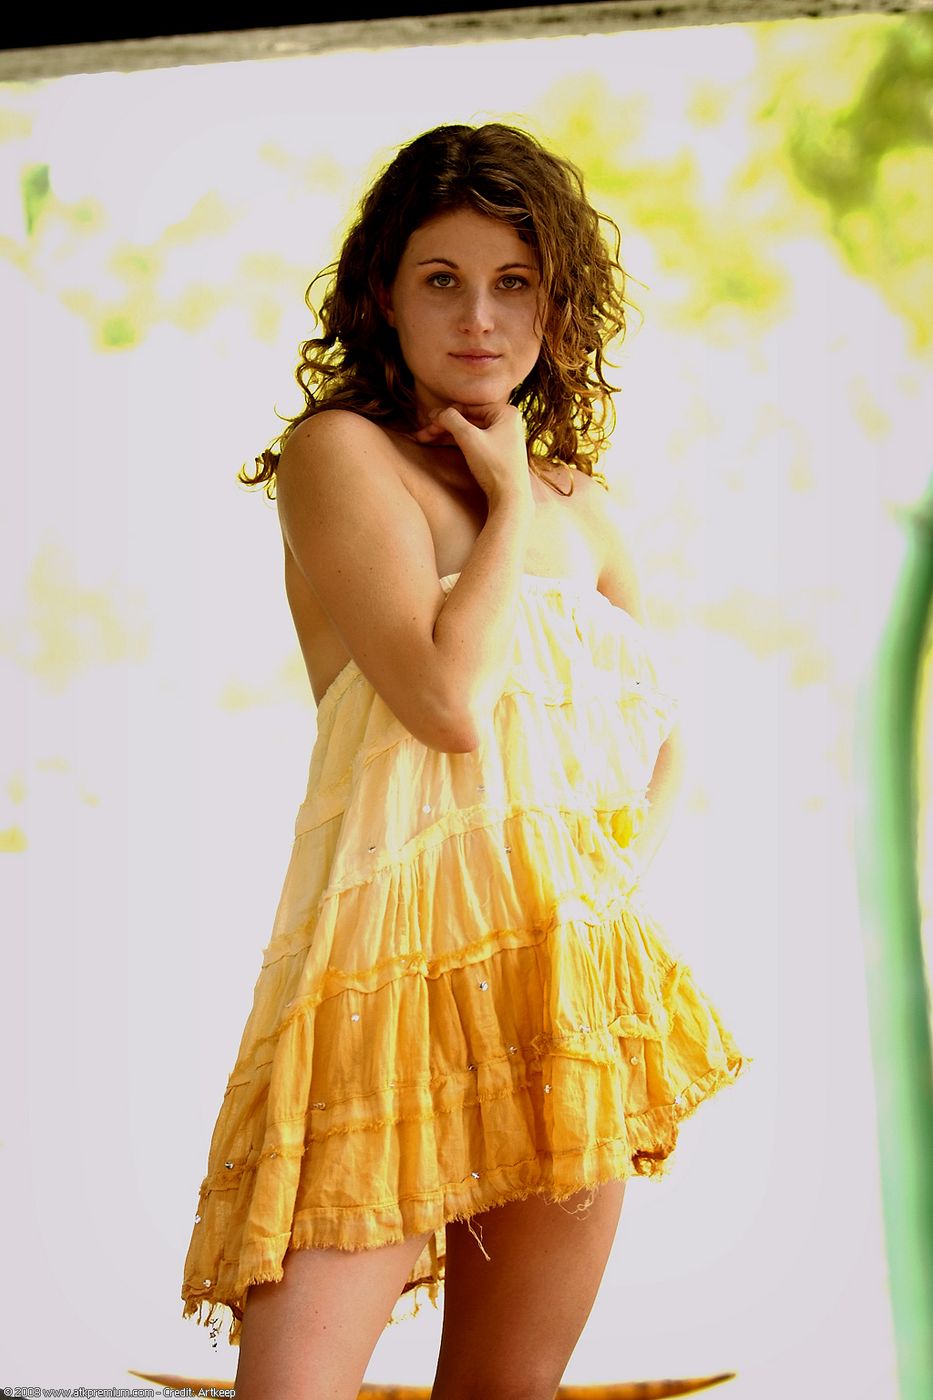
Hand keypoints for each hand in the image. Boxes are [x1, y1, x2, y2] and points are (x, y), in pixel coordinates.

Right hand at [414, 403, 532, 507]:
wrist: (511, 499)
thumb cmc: (494, 467)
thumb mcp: (469, 438)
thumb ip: (451, 420)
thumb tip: (437, 413)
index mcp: (506, 412)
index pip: (468, 408)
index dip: (445, 415)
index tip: (426, 423)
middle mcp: (507, 422)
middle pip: (468, 420)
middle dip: (443, 427)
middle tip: (423, 434)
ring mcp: (504, 438)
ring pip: (469, 432)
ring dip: (447, 435)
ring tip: (425, 440)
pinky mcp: (499, 453)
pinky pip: (474, 442)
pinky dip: (458, 443)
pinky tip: (440, 444)